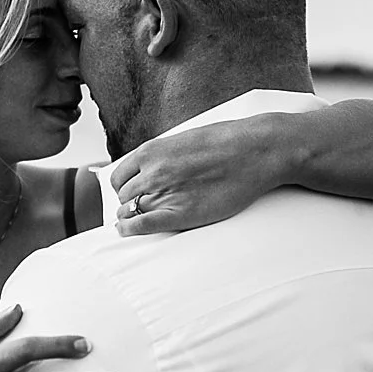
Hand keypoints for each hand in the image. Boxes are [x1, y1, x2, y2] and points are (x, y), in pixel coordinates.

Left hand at [107, 116, 281, 235]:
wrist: (254, 151)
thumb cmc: (225, 142)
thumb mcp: (183, 140)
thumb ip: (162, 156)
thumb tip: (150, 169)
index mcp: (150, 152)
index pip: (118, 177)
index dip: (123, 187)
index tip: (129, 192)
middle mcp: (152, 173)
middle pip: (124, 196)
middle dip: (129, 202)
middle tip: (137, 207)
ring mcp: (165, 194)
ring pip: (130, 211)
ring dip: (131, 215)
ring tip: (136, 219)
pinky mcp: (181, 213)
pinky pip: (143, 225)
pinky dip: (130, 229)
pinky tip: (126, 231)